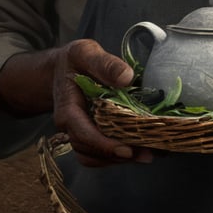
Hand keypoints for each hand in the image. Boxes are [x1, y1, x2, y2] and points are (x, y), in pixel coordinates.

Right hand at [0, 38, 153, 167]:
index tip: (128, 150)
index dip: (105, 145)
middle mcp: (70, 127)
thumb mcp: (86, 53)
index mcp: (67, 109)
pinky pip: (100, 154)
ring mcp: (79, 133)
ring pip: (96, 157)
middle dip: (119, 155)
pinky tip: (141, 149)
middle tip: (149, 153)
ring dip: (121, 159)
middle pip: (91, 150)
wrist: (62, 69)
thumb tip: (126, 78)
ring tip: (150, 154)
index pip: (83, 134)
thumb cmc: (74, 61)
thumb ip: (105, 63)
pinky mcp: (90, 135)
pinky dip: (119, 155)